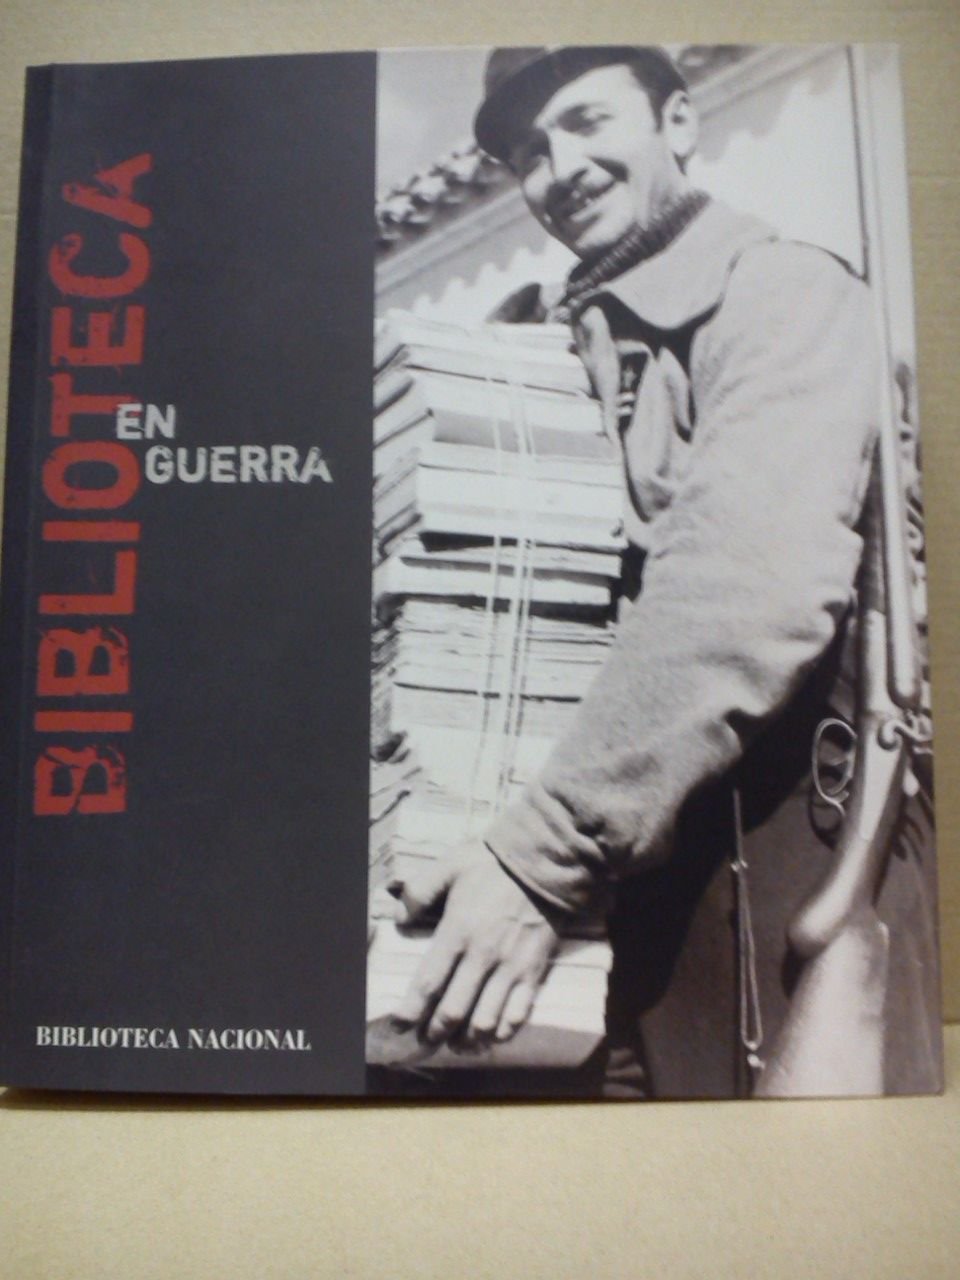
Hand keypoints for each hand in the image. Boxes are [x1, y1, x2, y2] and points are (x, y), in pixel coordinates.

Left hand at [391, 841, 559, 1046]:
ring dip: (467, 1040)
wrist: (544, 861)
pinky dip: (502, 1032)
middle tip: (425, 1040)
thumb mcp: (448, 866)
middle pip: (453, 1011)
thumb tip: (398, 917)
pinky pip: (518, 1014)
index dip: (411, 1010)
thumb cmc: (492, 863)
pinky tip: (491, 1035)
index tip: (399, 1025)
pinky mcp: (534, 972)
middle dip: (435, 1032)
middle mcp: (481, 957)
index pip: (428, 983)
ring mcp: (510, 968)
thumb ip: (419, 891)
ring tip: (456, 1044)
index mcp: (457, 932)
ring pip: (484, 1020)